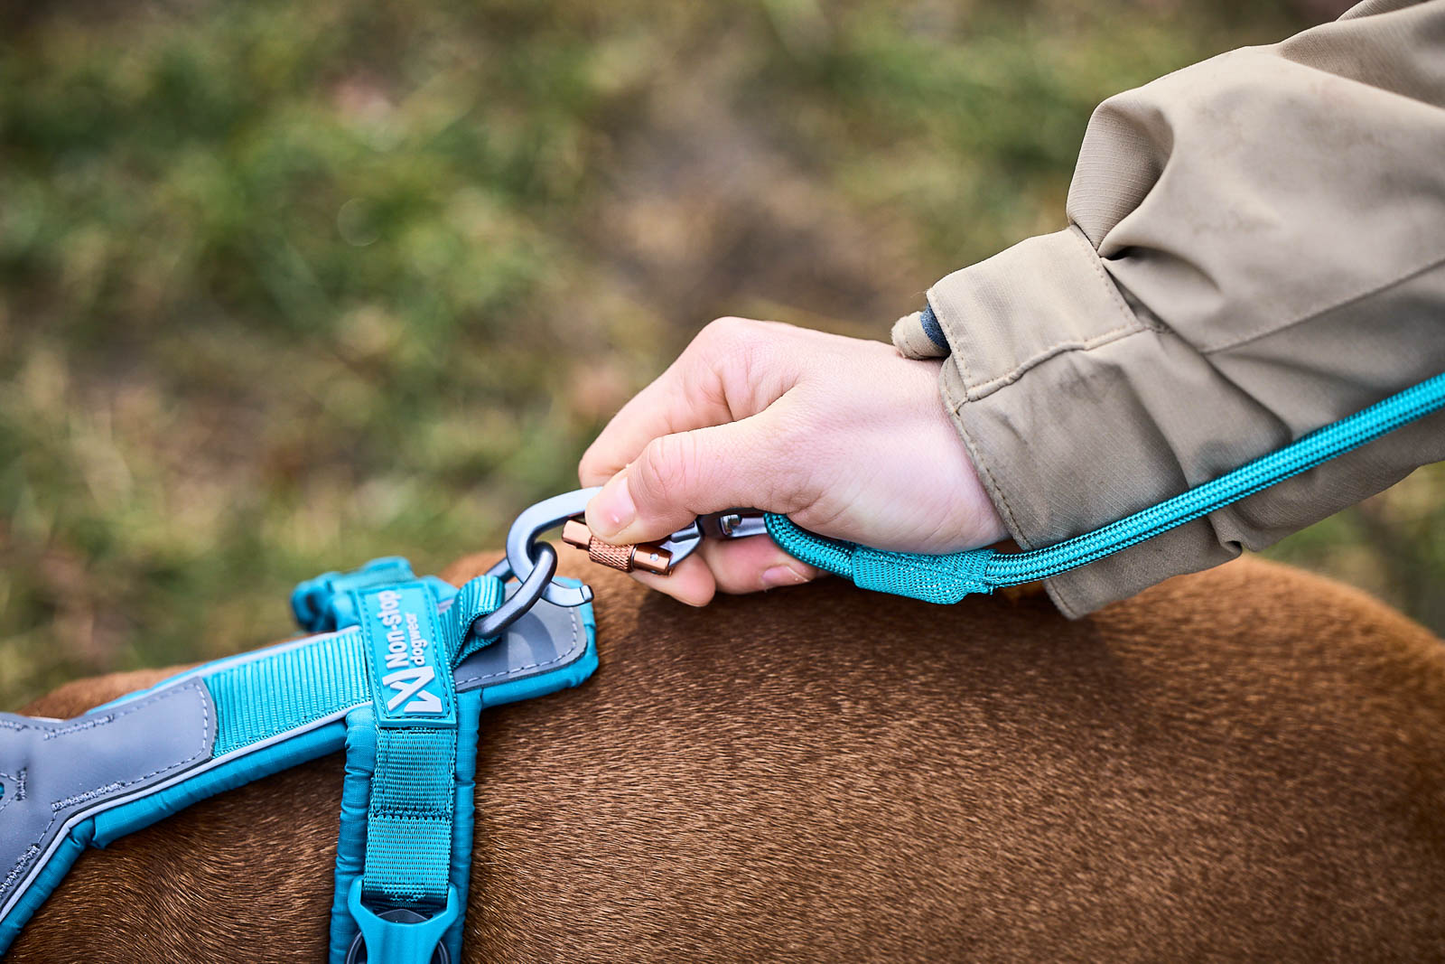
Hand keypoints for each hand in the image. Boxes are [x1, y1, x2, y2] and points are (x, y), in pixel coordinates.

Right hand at [577, 317, 1006, 604]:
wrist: (1012, 466)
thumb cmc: (905, 445)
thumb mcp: (784, 457)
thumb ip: (680, 477)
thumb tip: (598, 513)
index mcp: (714, 371)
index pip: (617, 457)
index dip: (631, 520)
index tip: (674, 567)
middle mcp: (730, 404)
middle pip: (656, 502)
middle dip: (701, 548)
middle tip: (757, 563)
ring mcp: (763, 450)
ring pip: (706, 533)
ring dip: (749, 560)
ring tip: (805, 548)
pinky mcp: (796, 489)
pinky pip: (754, 542)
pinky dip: (781, 561)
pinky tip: (821, 553)